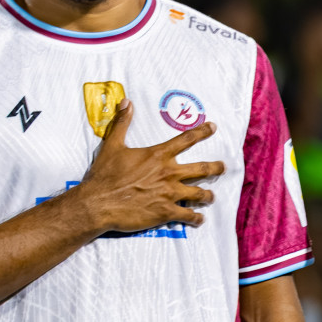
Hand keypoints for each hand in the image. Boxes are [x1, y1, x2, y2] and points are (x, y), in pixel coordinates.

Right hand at [72, 99, 224, 234]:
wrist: (98, 203)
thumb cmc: (104, 175)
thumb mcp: (111, 145)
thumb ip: (122, 123)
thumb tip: (126, 102)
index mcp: (158, 155)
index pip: (186, 139)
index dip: (202, 132)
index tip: (213, 128)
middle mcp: (169, 173)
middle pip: (202, 169)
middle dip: (216, 168)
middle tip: (222, 167)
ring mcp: (170, 194)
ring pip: (200, 194)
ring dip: (208, 196)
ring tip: (211, 197)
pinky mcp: (166, 212)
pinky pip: (189, 215)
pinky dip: (196, 218)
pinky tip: (198, 219)